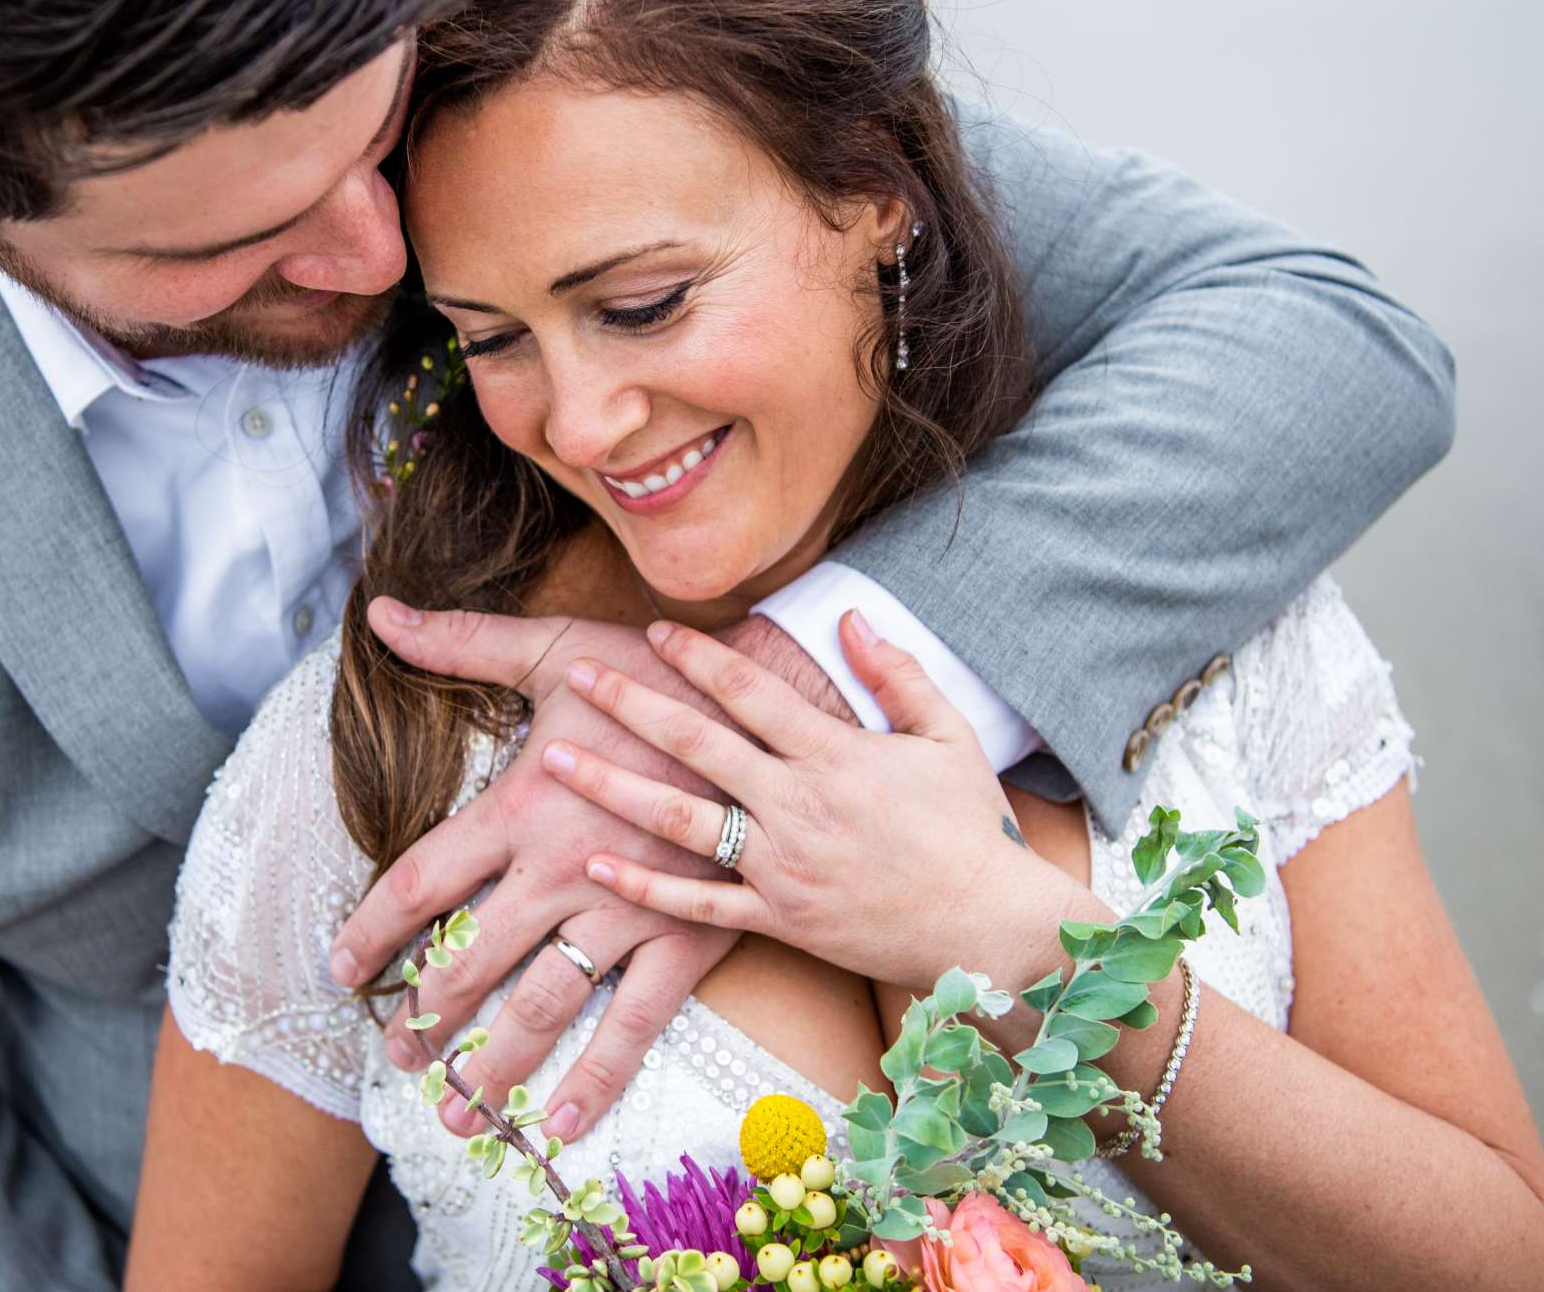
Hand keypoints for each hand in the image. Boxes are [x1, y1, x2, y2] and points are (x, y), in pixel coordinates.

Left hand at [331, 599, 834, 1140]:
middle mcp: (562, 869)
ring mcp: (626, 909)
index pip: (420, 882)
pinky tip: (564, 1122)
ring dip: (496, 1063)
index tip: (341, 967)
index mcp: (523, 805)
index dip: (371, 931)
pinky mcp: (687, 936)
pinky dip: (599, 1077)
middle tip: (397, 1055)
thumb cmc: (661, 673)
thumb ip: (463, 642)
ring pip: (542, 1003)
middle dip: (427, 1015)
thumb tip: (381, 614)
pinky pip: (634, 1022)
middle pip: (470, 959)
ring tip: (457, 1111)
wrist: (776, 702)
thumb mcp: (557, 649)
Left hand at [544, 608, 1104, 994]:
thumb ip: (896, 674)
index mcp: (836, 754)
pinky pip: (699, 905)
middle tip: (578, 675)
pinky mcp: (779, 921)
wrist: (989, 928)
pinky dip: (645, 888)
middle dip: (631, 705)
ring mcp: (783, 866)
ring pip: (680, 821)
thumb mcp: (949, 737)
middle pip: (697, 744)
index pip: (751, 690)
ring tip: (554, 760)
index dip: (698, 656)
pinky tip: (597, 866)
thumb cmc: (972, 829)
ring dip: (612, 787)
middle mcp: (799, 805)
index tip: (653, 629)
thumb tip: (851, 615)